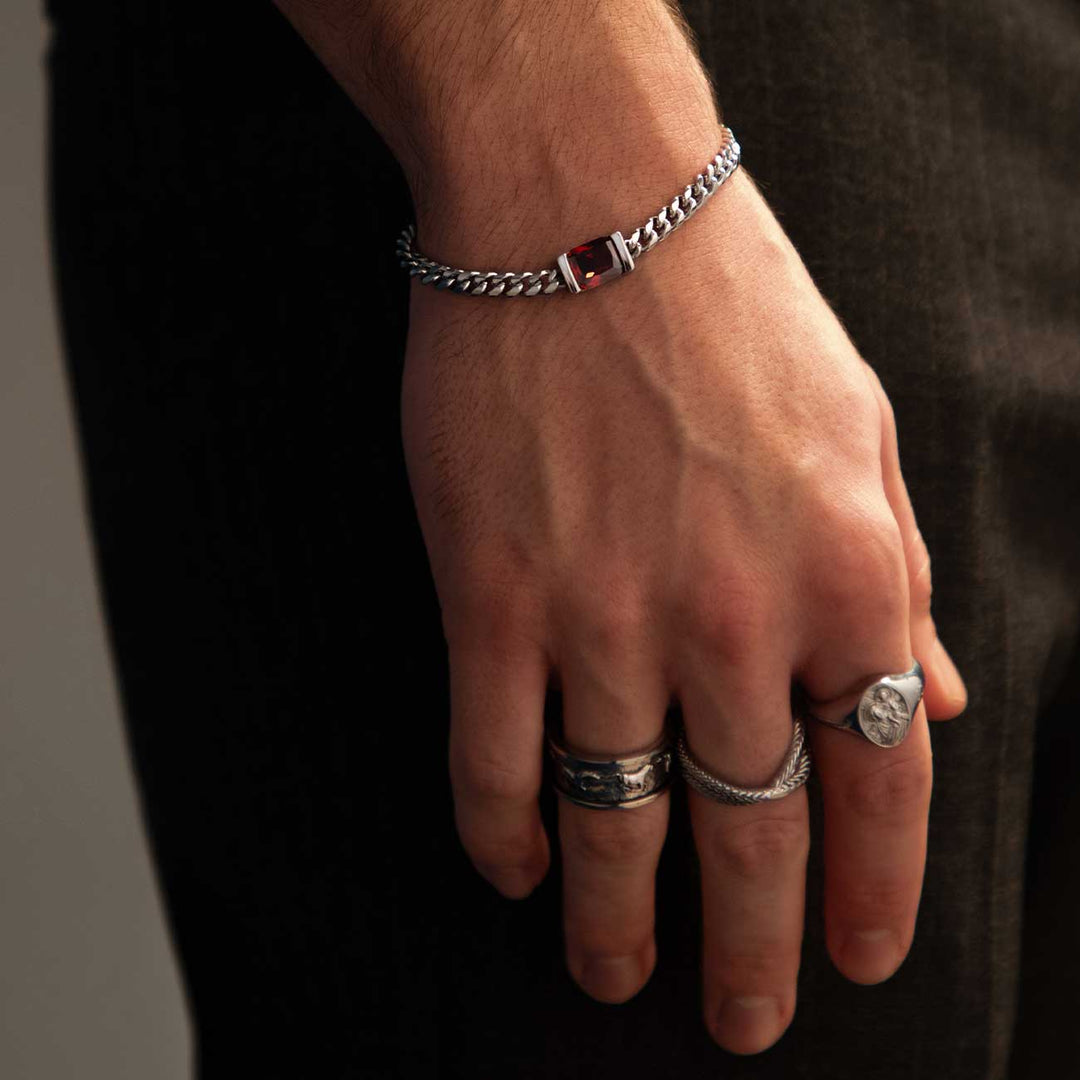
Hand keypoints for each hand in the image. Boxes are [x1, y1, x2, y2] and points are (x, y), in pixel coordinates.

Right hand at [401, 166, 965, 1052]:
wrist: (585, 205)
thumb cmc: (731, 306)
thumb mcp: (864, 433)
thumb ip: (900, 580)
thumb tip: (938, 702)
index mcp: (846, 575)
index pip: (880, 785)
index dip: (871, 895)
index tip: (851, 961)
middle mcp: (732, 617)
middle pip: (747, 837)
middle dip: (747, 952)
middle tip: (738, 1017)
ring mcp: (602, 614)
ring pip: (615, 822)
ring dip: (614, 919)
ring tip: (613, 971)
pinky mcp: (491, 593)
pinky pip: (495, 757)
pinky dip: (501, 832)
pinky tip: (511, 868)